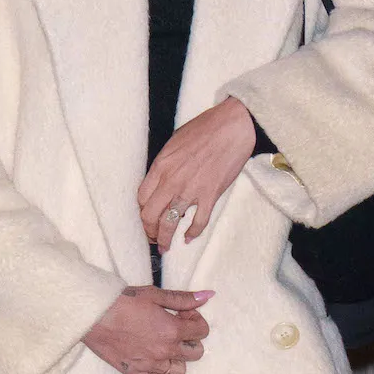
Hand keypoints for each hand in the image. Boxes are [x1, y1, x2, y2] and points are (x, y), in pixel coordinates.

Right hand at [83, 286, 212, 373]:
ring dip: (176, 357)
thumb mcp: (153, 294)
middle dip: (190, 339)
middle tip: (175, 327)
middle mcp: (164, 351)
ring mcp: (150, 364)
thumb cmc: (122, 300)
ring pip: (179, 370)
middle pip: (195, 353)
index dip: (195, 319)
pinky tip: (151, 359)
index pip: (202, 331)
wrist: (92, 313)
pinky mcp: (134, 372)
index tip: (182, 313)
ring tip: (163, 343)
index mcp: (172, 330)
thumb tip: (208, 296)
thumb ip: (182, 298)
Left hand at [139, 97, 255, 252]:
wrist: (231, 127)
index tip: (145, 217)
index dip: (141, 212)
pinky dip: (193, 233)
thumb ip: (165, 164)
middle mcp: (171, 181)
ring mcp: (190, 190)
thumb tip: (161, 181)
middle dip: (148, 230)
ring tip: (165, 246)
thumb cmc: (204, 129)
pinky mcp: (210, 195)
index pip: (141, 198)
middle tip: (152, 237)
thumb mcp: (174, 143)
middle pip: (150, 215)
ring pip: (170, 223)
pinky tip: (189, 237)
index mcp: (160, 166)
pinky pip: (198, 222)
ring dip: (165, 239)